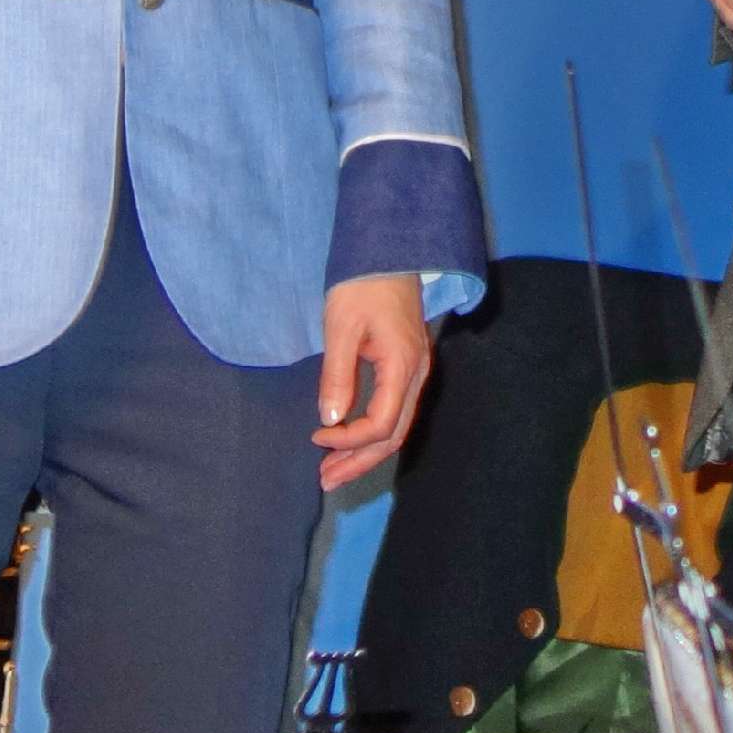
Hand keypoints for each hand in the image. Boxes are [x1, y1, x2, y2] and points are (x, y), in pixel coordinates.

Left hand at [312, 273, 432, 490]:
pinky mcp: (408, 366)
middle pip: (393, 435)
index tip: (316, 436)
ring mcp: (416, 371)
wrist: (391, 251)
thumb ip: (337, 375)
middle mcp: (416, 374)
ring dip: (365, 451)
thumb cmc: (363, 284)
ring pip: (396, 426)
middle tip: (325, 480)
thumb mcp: (341, 327)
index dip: (348, 440)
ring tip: (333, 469)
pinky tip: (349, 438)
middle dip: (359, 461)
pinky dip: (372, 432)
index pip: (380, 423)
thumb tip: (330, 421)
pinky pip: (395, 411)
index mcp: (403, 365)